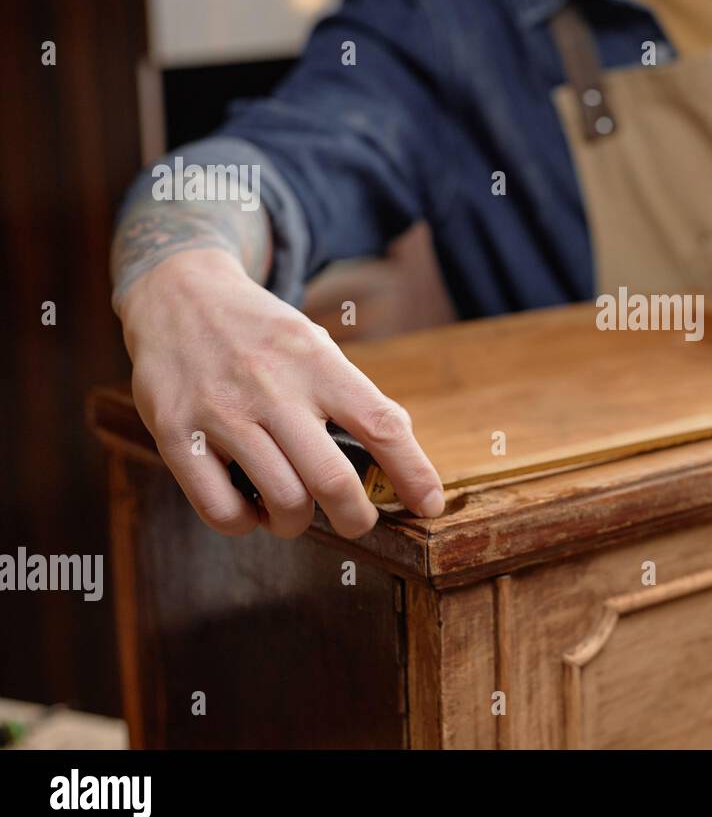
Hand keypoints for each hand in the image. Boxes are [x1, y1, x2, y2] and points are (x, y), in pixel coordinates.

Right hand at [118, 249, 444, 538]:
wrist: (178, 292)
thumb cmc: (262, 333)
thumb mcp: (315, 346)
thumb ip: (353, 395)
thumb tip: (398, 454)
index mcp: (318, 364)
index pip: (382, 425)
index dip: (414, 473)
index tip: (429, 505)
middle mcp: (273, 387)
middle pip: (332, 479)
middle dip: (355, 517)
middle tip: (356, 522)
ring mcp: (222, 412)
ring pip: (280, 500)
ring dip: (296, 524)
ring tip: (294, 514)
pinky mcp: (177, 434)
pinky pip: (220, 509)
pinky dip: (244, 524)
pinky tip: (248, 508)